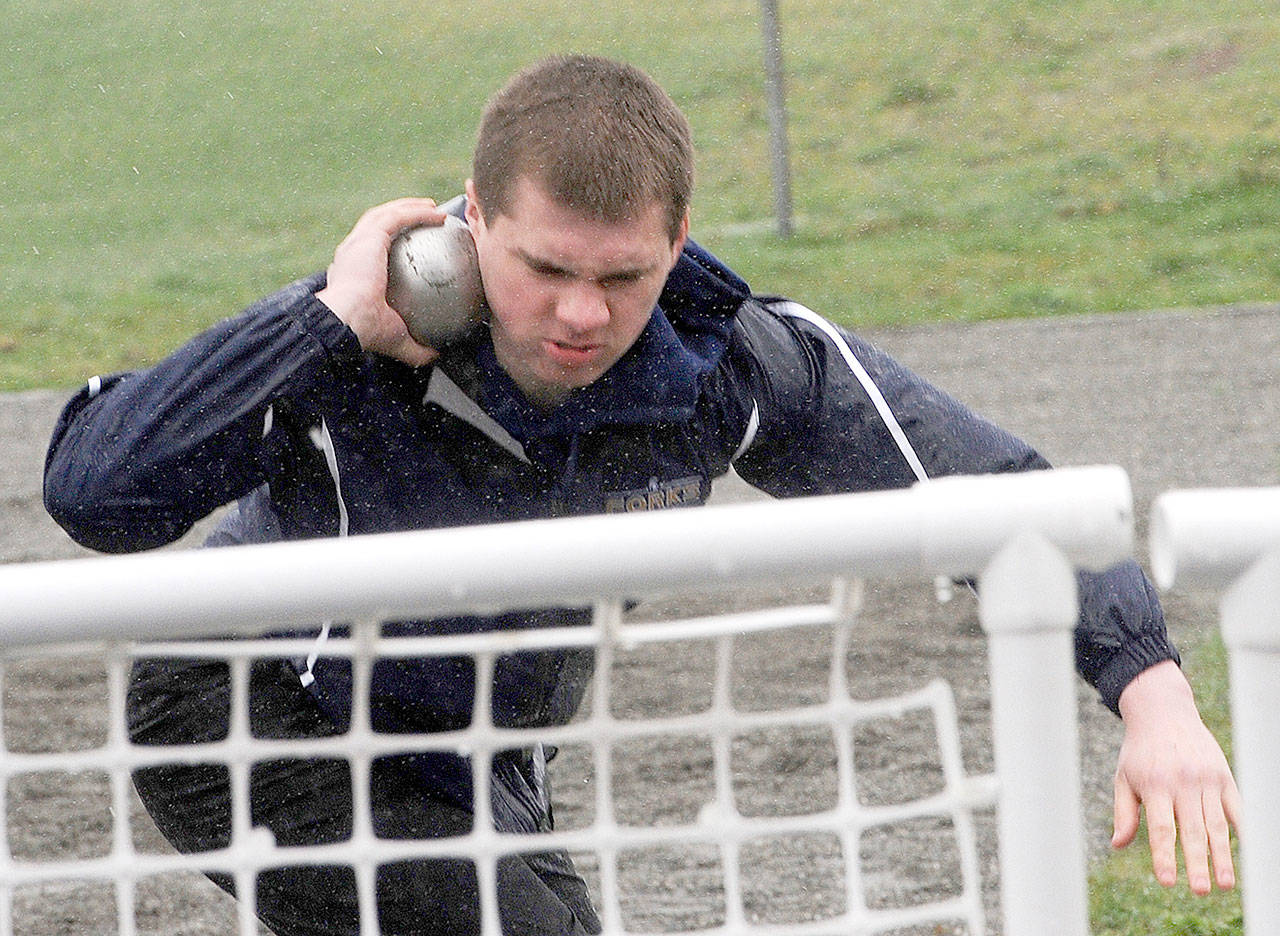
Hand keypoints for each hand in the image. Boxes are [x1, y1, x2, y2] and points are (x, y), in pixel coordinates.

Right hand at [316, 197, 445, 366]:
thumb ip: (416, 348)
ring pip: (385, 214)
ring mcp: (358, 242)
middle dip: (399, 216)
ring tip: (431, 207)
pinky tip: (438, 213)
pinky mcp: (369, 236)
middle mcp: (352, 253)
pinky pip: (398, 217)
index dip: (388, 245)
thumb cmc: (366, 332)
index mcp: (353, 274)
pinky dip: (417, 212)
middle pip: (376, 226)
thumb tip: (436, 354)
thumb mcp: (397, 341)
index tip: (410, 245)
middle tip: (424, 216)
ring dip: (409, 207)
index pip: (370, 252)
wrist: (346, 320)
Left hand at [1112, 659, 1239, 894]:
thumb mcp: (1124, 777)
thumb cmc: (1140, 751)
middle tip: (1201, 891)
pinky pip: (1236, 808)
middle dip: (1197, 864)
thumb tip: (1117, 844)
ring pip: (1216, 825)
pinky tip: (1247, 852)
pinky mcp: (1224, 776)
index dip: (1164, 857)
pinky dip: (1242, 830)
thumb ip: (1124, 812)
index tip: (1167, 882)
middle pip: (1191, 831)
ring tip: (1226, 884)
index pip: (1160, 829)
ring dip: (1223, 857)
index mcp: (1154, 785)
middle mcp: (1182, 783)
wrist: (1163, 713)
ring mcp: (1206, 779)